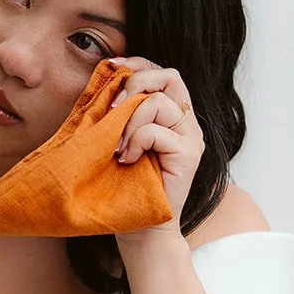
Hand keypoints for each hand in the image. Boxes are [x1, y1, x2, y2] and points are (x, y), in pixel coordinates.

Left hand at [109, 57, 204, 231]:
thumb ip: (118, 113)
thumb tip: (102, 78)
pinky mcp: (189, 154)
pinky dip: (134, 141)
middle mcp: (186, 123)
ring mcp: (191, 138)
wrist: (141, 229)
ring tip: (116, 148)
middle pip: (170, 76)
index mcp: (172, 115)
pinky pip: (155, 130)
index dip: (138, 63)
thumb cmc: (124, 186)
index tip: (111, 67)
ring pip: (158, 103)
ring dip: (127, 122)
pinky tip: (126, 160)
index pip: (162, 72)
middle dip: (136, 81)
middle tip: (112, 107)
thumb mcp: (117, 140)